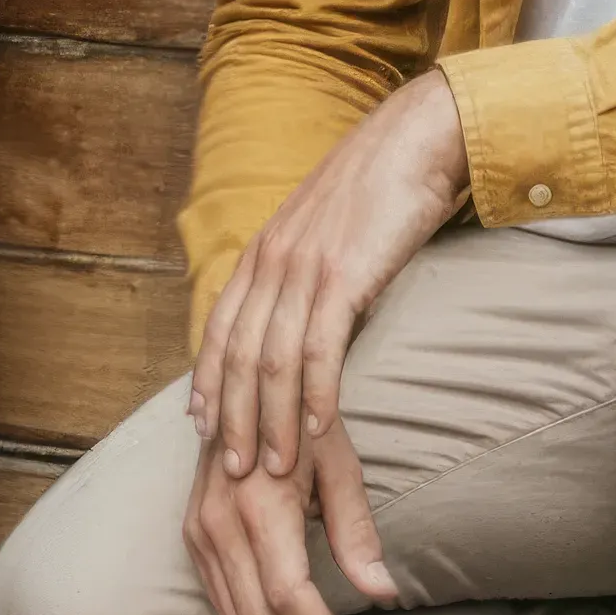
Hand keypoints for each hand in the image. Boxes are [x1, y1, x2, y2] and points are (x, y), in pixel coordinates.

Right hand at [185, 421, 390, 614]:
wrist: (246, 383)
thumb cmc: (302, 421)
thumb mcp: (340, 465)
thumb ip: (357, 532)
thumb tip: (383, 593)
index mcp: (260, 505)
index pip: (290, 596)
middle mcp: (220, 523)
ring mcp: (199, 531)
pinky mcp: (192, 535)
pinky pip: (219, 600)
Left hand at [186, 72, 466, 498]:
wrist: (414, 140)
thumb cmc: (377, 191)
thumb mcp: (321, 234)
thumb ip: (301, 275)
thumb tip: (299, 324)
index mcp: (261, 253)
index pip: (219, 331)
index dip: (207, 383)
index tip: (200, 430)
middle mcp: (271, 262)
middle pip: (237, 356)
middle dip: (232, 419)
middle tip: (232, 473)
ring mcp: (304, 269)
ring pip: (273, 361)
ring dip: (272, 422)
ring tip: (276, 469)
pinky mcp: (344, 276)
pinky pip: (321, 347)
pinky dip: (318, 393)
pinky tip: (321, 429)